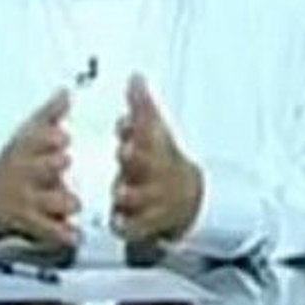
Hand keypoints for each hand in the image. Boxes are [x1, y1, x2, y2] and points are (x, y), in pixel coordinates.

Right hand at [0, 90, 80, 248]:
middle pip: (38, 168)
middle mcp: (26, 174)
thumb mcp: (29, 134)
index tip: (61, 137)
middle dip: (49, 165)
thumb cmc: (17, 161)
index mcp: (27, 149)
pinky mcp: (32, 223)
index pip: (34, 140)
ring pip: (45, 201)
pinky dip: (60, 233)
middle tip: (62, 162)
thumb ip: (50, 114)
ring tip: (73, 203)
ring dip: (60, 201)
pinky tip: (74, 234)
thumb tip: (67, 91)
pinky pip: (47, 230)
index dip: (47, 138)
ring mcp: (28, 200)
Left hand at [110, 75, 202, 243]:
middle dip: (137, 158)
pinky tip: (117, 223)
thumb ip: (141, 105)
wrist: (187, 197)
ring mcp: (151, 198)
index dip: (137, 126)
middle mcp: (155, 172)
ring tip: (120, 192)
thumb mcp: (154, 130)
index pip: (148, 133)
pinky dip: (127, 226)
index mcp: (155, 148)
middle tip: (125, 153)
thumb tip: (134, 77)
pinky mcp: (144, 223)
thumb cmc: (163, 159)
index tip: (126, 122)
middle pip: (148, 163)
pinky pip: (135, 227)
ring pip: (142, 196)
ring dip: (131, 193)